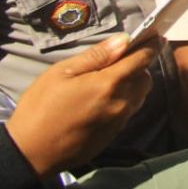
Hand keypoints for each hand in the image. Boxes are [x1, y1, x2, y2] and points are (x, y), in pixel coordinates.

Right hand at [6, 33, 156, 176]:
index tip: (154, 36)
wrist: (31, 152)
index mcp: (110, 84)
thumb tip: (124, 40)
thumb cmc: (41, 108)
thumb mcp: (62, 73)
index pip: (143, 59)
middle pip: (145, 78)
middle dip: (139, 66)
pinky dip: (125, 101)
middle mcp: (122, 103)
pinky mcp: (114, 135)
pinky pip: (128, 111)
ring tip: (111, 80)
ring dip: (133, 84)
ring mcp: (119, 121)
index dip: (150, 44)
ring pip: (140, 95)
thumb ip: (96, 56)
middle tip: (120, 61)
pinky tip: (104, 100)